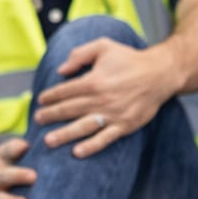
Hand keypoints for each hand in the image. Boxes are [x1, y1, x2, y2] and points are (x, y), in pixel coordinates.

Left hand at [34, 38, 169, 156]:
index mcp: (94, 80)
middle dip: (51, 115)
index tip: (40, 101)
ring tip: (48, 140)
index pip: (65, 91)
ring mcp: (114, 114)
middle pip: (70, 109)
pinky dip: (91, 146)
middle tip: (36, 119)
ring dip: (64, 134)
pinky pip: (105, 139)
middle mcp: (102, 99)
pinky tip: (77, 152)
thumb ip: (79, 54)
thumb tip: (60, 70)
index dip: (50, 96)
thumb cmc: (129, 58)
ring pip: (83, 126)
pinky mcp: (126, 126)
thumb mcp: (103, 46)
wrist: (161, 73)